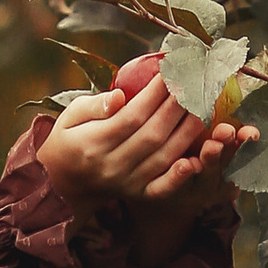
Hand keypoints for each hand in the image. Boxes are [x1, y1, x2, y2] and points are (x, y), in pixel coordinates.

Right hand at [35, 54, 259, 254]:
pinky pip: (162, 188)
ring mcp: (126, 183)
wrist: (64, 184)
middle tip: (195, 84)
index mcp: (93, 143)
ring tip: (204, 108)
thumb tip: (119, 96)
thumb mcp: (69, 117)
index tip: (171, 72)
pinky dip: (180, 176)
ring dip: (188, 133)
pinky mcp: (137, 195)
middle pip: (153, 134)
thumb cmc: (69, 140)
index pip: (132, 116)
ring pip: (163, 157)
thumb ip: (93, 105)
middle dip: (177, 107)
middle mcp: (111, 166)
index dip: (155, 94)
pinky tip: (197, 160)